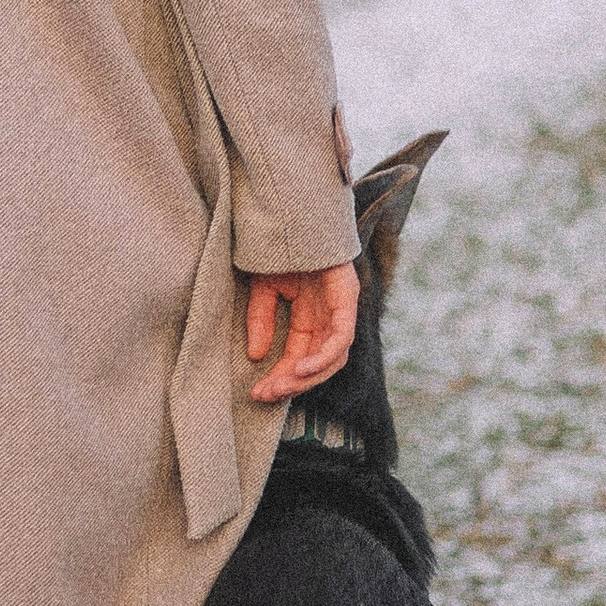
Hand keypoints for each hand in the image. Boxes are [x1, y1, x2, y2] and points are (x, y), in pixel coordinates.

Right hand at [241, 259, 358, 400]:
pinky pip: (341, 337)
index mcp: (311, 317)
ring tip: (281, 386)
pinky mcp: (348, 297)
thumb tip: (256, 355)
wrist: (294, 209)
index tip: (257, 393)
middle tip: (265, 395)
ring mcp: (341, 308)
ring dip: (306, 376)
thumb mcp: (264, 287)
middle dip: (291, 383)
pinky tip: (301, 369)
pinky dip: (323, 357)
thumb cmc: (281, 246)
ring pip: (333, 358)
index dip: (279, 377)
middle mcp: (329, 317)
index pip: (299, 357)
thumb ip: (261, 319)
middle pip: (317, 363)